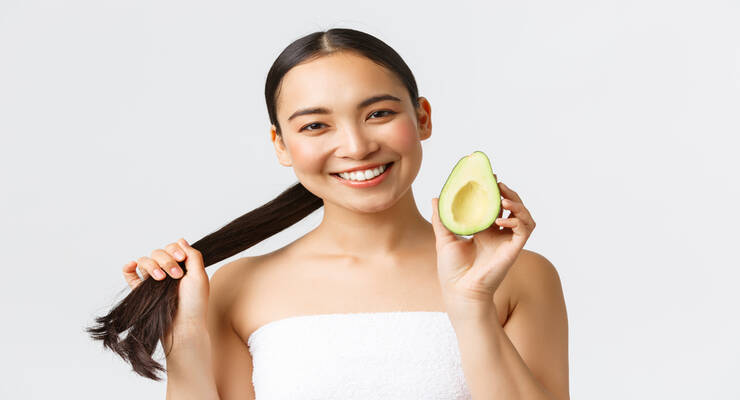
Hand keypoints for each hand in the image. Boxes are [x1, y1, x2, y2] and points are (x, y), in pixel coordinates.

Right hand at [121, 238, 209, 343]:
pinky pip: (129, 275)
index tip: (181, 259)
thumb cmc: (194, 304)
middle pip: (157, 253)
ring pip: (144, 261)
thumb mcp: (199, 276)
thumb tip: (180, 240)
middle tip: (176, 275)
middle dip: (166, 260)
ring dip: (151, 265)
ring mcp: (153, 281)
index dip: (174, 250)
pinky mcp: (141, 291)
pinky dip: (128, 268)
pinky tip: (131, 266)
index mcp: (181, 267)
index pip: (171, 248)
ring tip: (160, 279)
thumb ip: (192, 255)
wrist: (183, 327)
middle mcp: (166, 272)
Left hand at [431, 180, 535, 318]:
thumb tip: (436, 197)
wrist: (459, 290)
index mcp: (484, 231)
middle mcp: (498, 235)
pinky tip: (501, 219)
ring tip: (503, 199)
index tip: (489, 177)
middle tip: (498, 184)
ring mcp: (507, 242)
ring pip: (524, 216)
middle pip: (512, 207)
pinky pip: (524, 230)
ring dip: (517, 204)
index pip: (494, 205)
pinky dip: (517, 220)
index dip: (495, 191)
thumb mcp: (444, 238)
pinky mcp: (513, 250)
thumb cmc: (452, 270)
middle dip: (508, 193)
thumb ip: (442, 218)